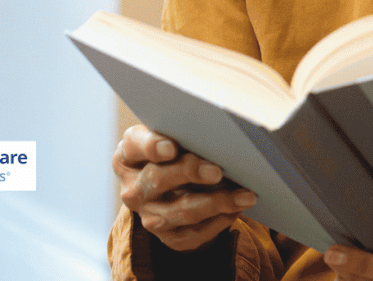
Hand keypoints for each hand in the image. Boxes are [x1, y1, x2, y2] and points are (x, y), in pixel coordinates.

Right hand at [113, 124, 256, 250]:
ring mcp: (149, 216)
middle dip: (189, 172)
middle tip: (216, 171)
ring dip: (216, 202)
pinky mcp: (169, 238)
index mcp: (128, 156)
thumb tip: (218, 135)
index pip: (134, 146)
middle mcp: (133, 189)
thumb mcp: (173, 139)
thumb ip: (185, 135)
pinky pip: (195, 233)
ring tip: (244, 195)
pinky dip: (219, 220)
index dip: (151, 146)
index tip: (170, 148)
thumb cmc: (177, 155)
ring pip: (181, 211)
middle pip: (157, 179)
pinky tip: (236, 209)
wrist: (175, 193)